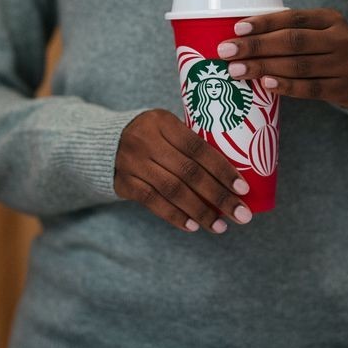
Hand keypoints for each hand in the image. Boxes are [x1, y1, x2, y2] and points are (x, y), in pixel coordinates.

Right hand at [113, 109, 252, 232]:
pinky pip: (152, 202)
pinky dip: (175, 216)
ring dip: (200, 211)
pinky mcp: (124, 182)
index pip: (198, 147)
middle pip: (189, 172)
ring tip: (221, 226)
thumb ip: (190, 143)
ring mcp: (132, 162)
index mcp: (162, 121)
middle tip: (241, 215)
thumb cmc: (151, 136)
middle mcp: (145, 140)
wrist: (104, 142)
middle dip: (219, 196)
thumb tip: (233, 174)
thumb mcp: (166, 127)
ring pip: (172, 190)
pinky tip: (193, 226)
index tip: (243, 189)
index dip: (222, 169)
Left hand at [216, 8, 347, 107]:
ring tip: (237, 70)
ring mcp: (344, 65)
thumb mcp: (320, 31)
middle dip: (256, 46)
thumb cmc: (328, 49)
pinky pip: (309, 88)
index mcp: (330, 18)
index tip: (237, 29)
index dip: (264, 23)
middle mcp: (340, 39)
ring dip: (263, 68)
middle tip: (227, 52)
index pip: (293, 18)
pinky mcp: (343, 88)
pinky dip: (286, 86)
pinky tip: (265, 84)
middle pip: (292, 42)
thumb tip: (240, 36)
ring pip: (298, 65)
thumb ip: (292, 30)